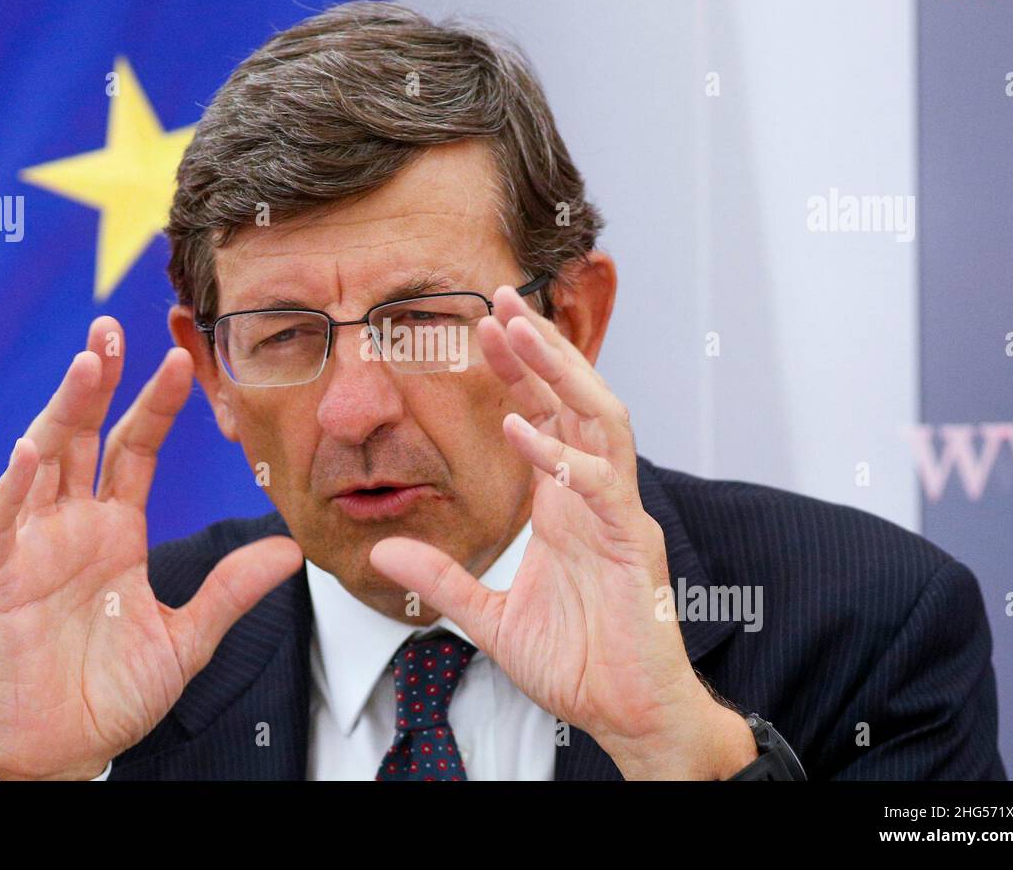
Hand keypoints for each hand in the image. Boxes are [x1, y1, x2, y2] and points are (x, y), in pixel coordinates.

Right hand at [0, 317, 301, 779]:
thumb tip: (292, 549)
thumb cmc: (118, 692)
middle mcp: (74, 525)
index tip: (182, 360)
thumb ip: (231, 592)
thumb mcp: (189, 637)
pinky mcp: (4, 579)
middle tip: (109, 328)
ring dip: (61, 411)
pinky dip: (14, 487)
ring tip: (87, 364)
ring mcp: (36, 546)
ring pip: (42, 461)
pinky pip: (2, 523)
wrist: (70, 747)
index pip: (136, 448)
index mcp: (116, 530)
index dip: (155, 404)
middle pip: (83, 436)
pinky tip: (34, 450)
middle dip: (95, 381)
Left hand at [369, 287, 754, 778]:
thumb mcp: (488, 619)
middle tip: (501, 298)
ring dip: (561, 374)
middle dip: (541, 348)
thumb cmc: (576, 663)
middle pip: (575, 400)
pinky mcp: (630, 545)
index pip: (545, 416)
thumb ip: (441, 580)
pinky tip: (521, 429)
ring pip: (601, 420)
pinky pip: (600, 485)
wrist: (627, 714)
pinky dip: (561, 455)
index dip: (518, 371)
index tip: (483, 328)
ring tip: (521, 332)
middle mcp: (594, 496)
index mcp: (565, 503)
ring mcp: (617, 514)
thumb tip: (382, 551)